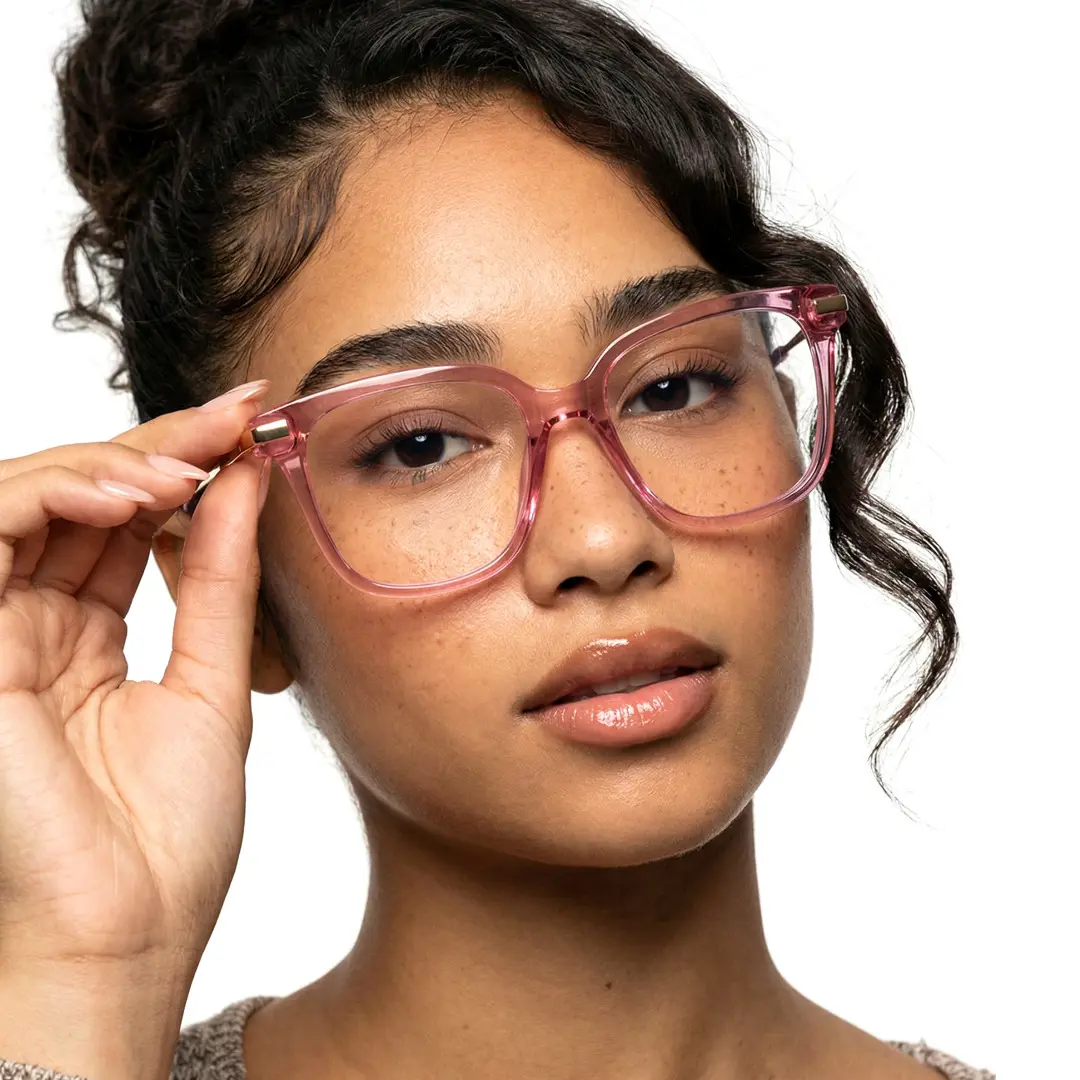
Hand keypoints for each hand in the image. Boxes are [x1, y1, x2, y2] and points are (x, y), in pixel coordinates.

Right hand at [0, 381, 270, 978]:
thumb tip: (244, 482)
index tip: (255, 425)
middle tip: (237, 416)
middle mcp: (29, 627)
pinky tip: (138, 495)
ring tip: (192, 464)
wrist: (120, 941)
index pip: (122, 522)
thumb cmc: (161, 841)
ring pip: (29, 497)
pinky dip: (59, 493)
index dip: (184, 465)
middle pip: (81, 497)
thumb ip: (216, 578)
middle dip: (161, 444)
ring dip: (115, 462)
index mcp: (83, 641)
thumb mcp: (211, 680)